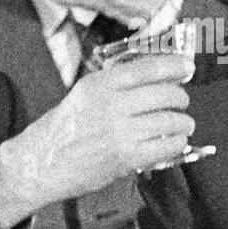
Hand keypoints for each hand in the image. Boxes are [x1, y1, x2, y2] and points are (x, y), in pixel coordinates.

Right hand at [0, 53, 193, 226]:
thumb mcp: (84, 94)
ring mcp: (119, 132)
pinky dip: (176, 143)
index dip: (173, 65)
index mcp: (99, 84)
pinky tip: (173, 142)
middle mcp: (111, 105)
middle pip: (165, 93)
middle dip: (180, 97)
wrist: (41, 163)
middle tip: (181, 102)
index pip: (147, 67)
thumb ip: (116, 84)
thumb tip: (157, 75)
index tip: (186, 67)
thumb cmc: (63, 129)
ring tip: (182, 125)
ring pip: (170, 120)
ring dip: (183, 123)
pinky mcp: (126, 157)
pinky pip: (166, 146)